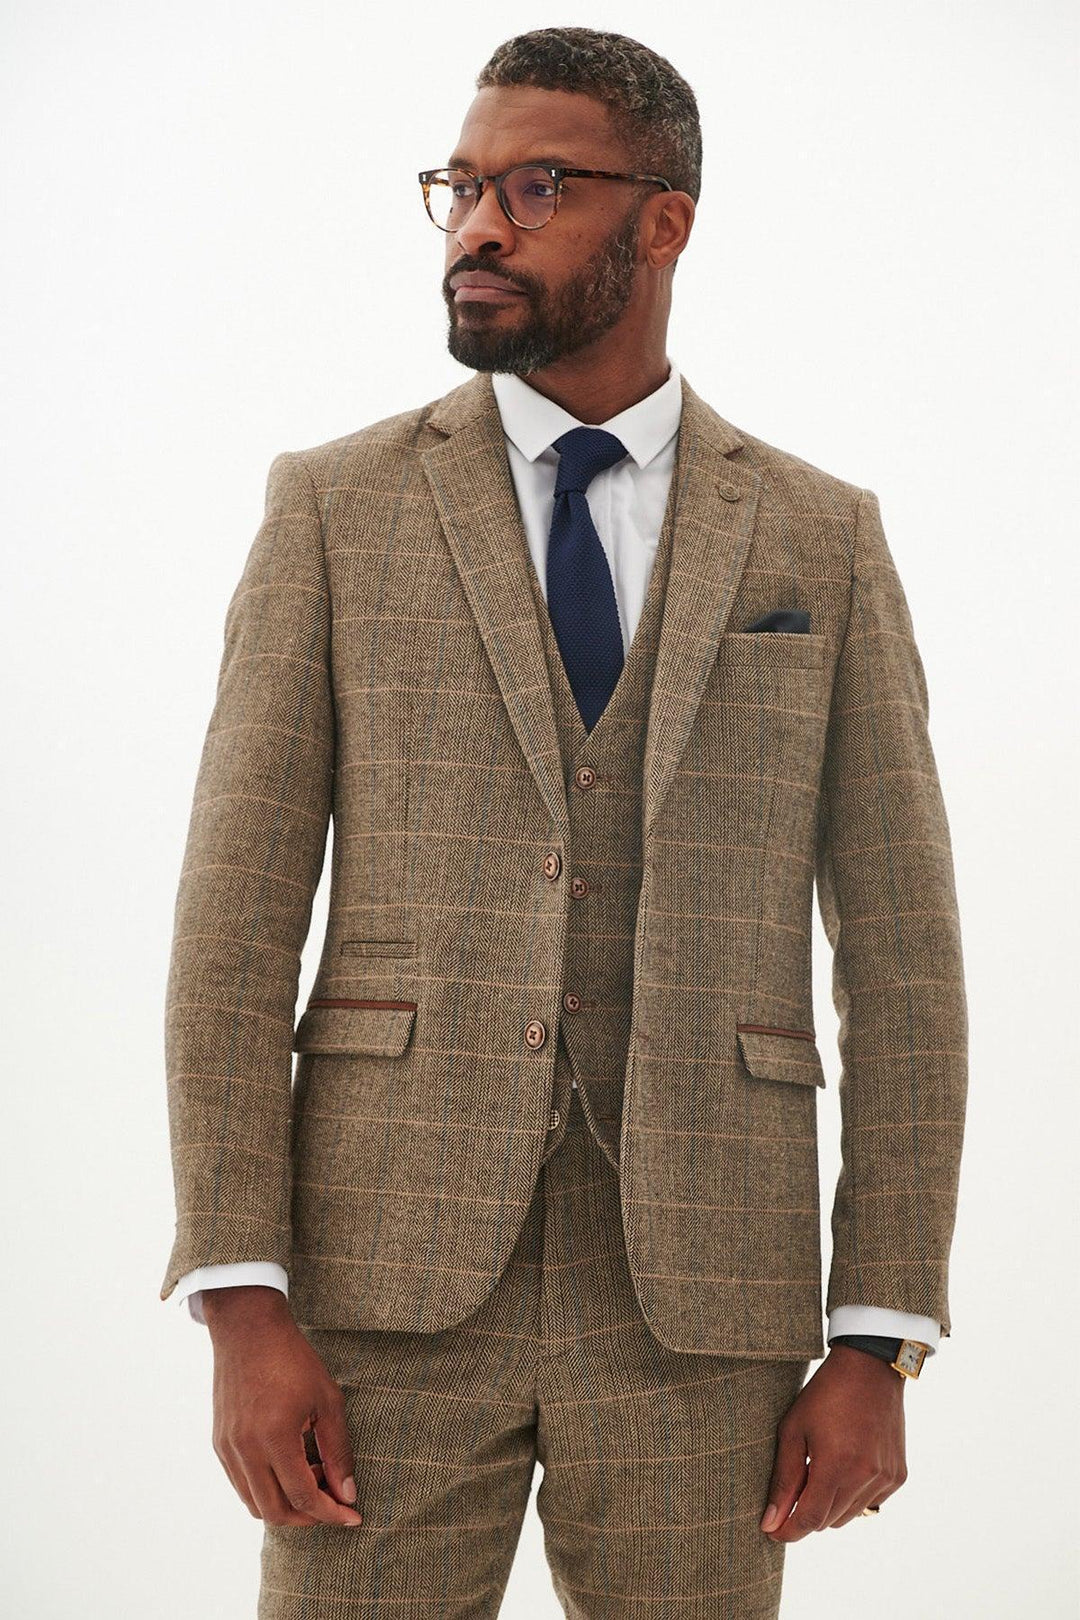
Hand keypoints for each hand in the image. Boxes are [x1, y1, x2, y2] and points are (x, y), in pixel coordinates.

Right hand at [203, 1285, 363, 1527]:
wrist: (248, 1330)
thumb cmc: (293, 1359)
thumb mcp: (327, 1399)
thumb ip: (338, 1450)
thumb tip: (347, 1493)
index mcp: (273, 1437)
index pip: (303, 1497)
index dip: (330, 1513)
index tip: (352, 1517)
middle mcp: (244, 1449)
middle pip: (276, 1512)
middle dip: (308, 1517)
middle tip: (333, 1502)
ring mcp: (227, 1448)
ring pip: (255, 1503)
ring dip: (286, 1505)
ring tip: (312, 1476)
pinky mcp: (219, 1443)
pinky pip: (242, 1484)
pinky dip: (267, 1490)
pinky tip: (289, 1466)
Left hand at [760, 1344, 907, 1538]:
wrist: (870, 1368)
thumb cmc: (824, 1395)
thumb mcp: (793, 1430)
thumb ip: (783, 1480)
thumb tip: (770, 1523)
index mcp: (836, 1465)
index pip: (809, 1520)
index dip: (787, 1531)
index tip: (771, 1531)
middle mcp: (865, 1477)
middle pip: (827, 1522)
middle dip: (806, 1512)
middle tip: (796, 1483)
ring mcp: (885, 1478)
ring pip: (847, 1516)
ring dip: (829, 1505)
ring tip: (821, 1468)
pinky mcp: (898, 1476)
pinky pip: (868, 1503)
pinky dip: (852, 1495)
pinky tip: (845, 1465)